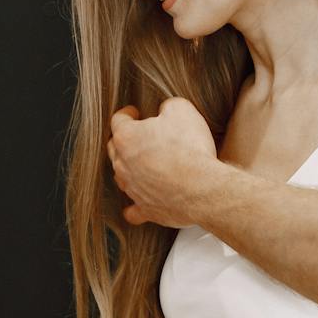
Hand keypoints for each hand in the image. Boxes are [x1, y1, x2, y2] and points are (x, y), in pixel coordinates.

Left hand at [108, 99, 223, 228]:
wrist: (203, 188)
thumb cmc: (190, 148)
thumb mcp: (182, 110)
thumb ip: (168, 107)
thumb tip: (165, 112)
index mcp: (127, 138)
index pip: (118, 120)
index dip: (127, 114)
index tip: (134, 112)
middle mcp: (123, 164)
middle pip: (115, 149)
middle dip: (125, 140)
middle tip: (139, 136)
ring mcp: (132, 189)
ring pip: (121, 177)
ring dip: (129, 169)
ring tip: (142, 165)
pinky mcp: (145, 209)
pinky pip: (133, 210)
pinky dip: (135, 206)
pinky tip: (139, 202)